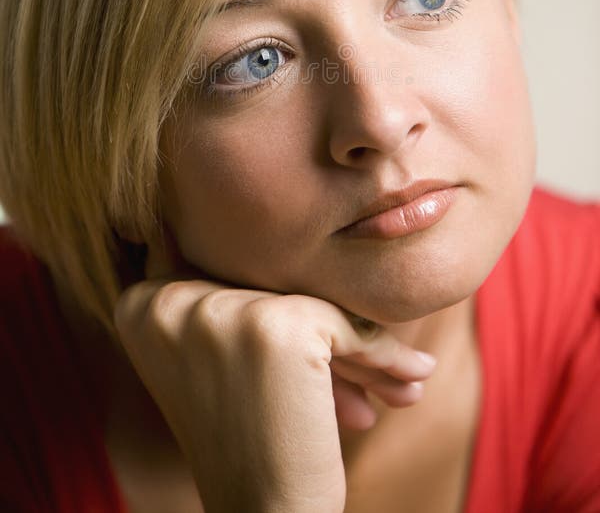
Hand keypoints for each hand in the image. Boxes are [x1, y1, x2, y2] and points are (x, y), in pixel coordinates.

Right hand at [113, 232, 436, 512]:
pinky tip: (410, 380)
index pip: (226, 275)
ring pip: (311, 305)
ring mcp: (218, 309)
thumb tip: (289, 231)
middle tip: (378, 373)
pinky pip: (344, 325)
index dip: (279, 305)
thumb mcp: (218, 358)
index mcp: (139, 303)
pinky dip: (381, 356)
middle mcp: (169, 300)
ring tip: (402, 382)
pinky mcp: (273, 325)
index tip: (324, 347)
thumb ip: (231, 295)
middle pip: (270, 288)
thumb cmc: (245, 443)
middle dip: (328, 333)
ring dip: (363, 347)